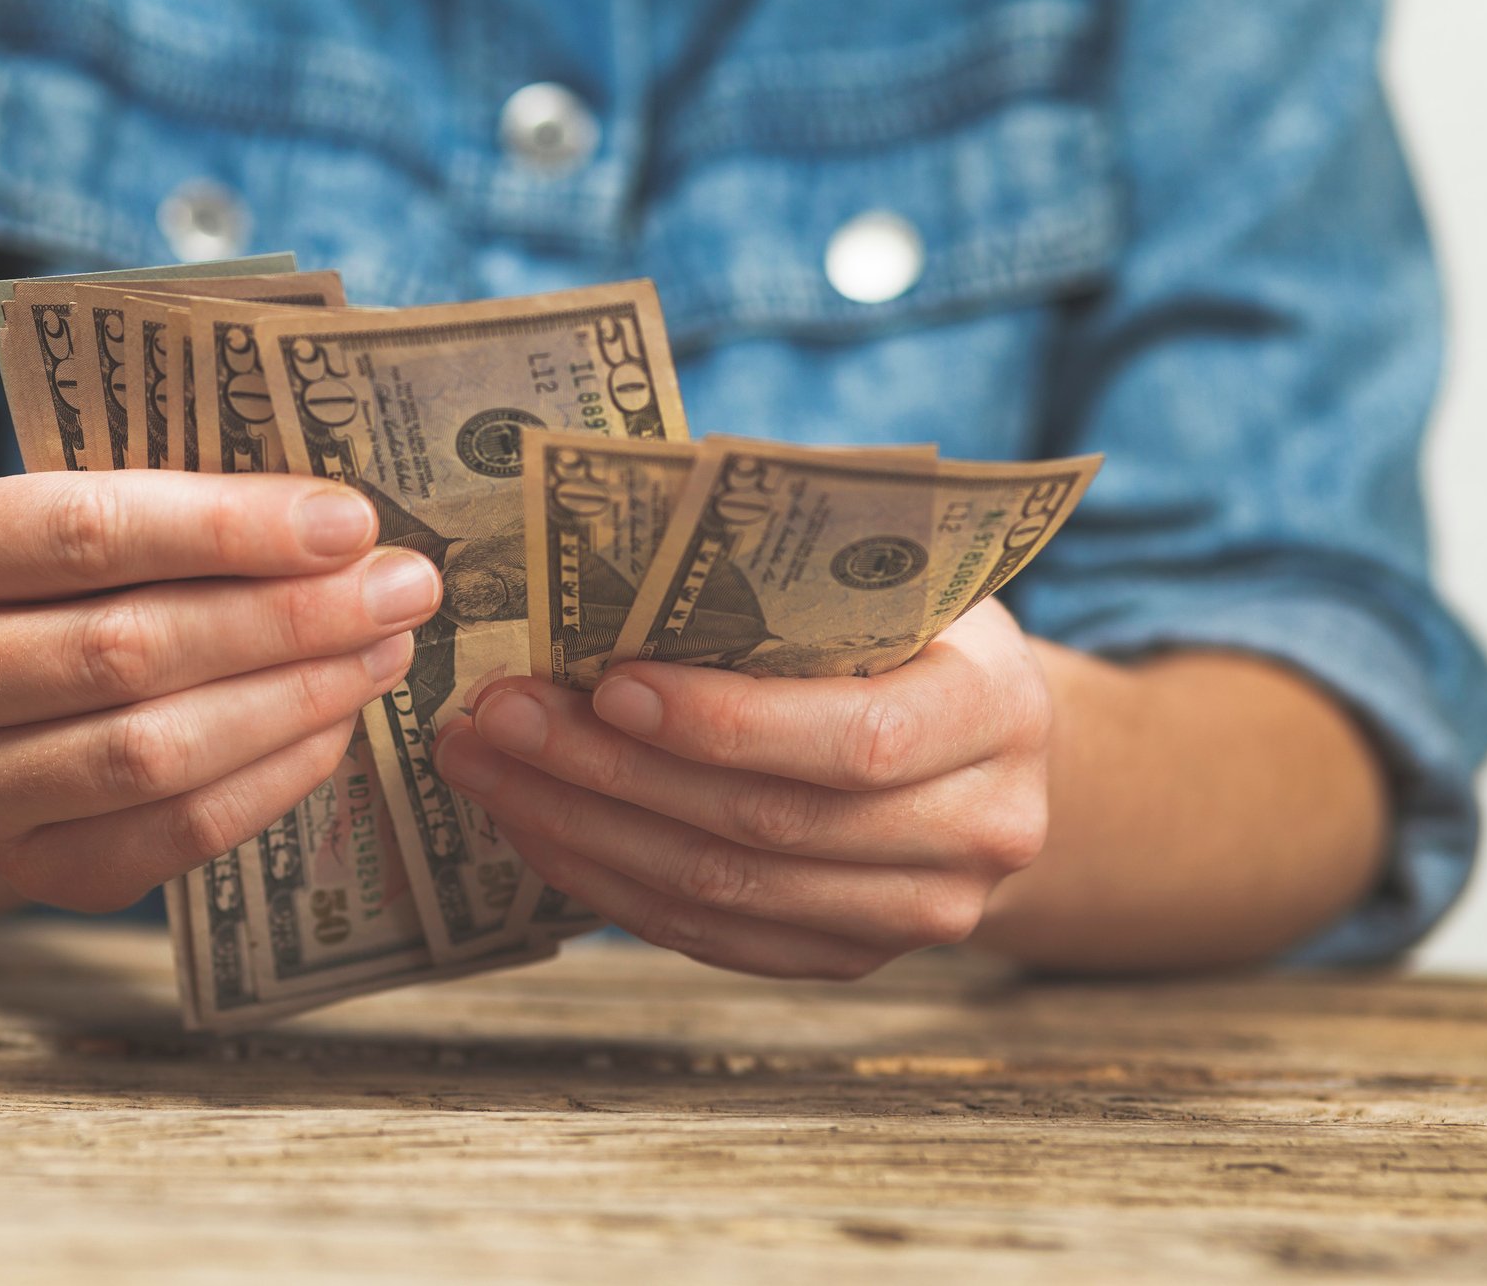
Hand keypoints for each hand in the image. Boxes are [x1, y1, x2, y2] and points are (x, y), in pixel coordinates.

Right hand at [0, 471, 436, 912]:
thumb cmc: (52, 590)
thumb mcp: (73, 516)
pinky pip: (174, 832)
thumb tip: (343, 523)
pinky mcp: (26, 870)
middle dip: (289, 617)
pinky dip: (272, 777)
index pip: (86, 531)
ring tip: (383, 651)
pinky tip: (336, 725)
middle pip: (131, 646)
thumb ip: (175, 508)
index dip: (228, 528)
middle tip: (401, 589)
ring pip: (155, 749)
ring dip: (295, 698)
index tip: (347, 521)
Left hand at [433, 601, 1051, 977]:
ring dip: (583, 829)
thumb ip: (787, 568)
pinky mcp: (847, 959)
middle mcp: (979, 829)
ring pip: (722, 892)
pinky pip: (709, 937)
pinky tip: (536, 823)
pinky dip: (607, 882)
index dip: (724, 722)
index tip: (608, 683)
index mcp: (998, 711)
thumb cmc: (911, 626)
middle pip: (767, 823)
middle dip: (611, 769)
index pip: (856, 738)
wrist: (982, 740)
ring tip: (488, 766)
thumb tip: (618, 529)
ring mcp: (919, 913)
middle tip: (499, 717)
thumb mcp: (887, 574)